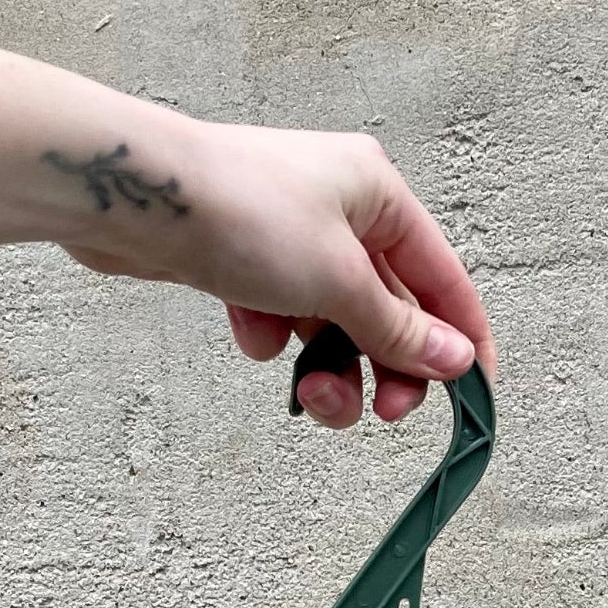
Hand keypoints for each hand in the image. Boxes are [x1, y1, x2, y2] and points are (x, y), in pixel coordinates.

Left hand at [65, 118, 494, 429]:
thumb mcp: (338, 282)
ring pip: (331, 323)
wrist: (134, 199)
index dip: (462, 339)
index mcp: (379, 195)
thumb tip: (453, 361)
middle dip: (382, 367)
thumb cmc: (242, 215)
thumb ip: (398, 330)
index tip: (473, 396)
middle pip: (387, 310)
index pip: (443, 278)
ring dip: (326, 366)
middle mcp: (340, 208)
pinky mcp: (243, 259)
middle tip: (380, 413)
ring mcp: (290, 235)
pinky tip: (248, 331)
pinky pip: (279, 316)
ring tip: (306, 390)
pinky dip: (270, 336)